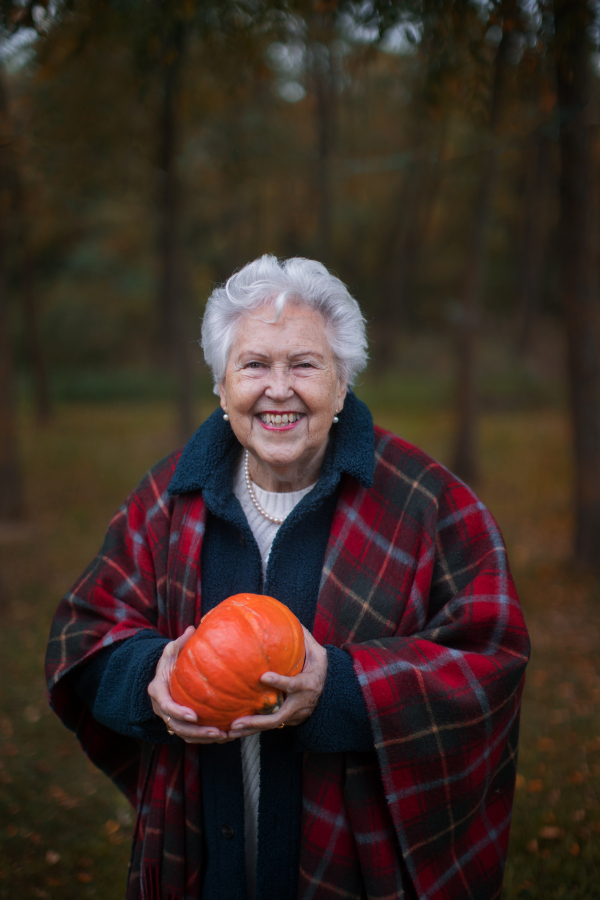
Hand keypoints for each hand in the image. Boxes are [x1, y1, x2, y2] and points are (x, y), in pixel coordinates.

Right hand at [147, 626, 232, 743]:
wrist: (164, 675)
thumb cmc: (170, 661)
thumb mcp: (171, 650)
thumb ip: (181, 642)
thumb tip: (193, 628)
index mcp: (157, 690)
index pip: (166, 706)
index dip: (179, 712)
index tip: (194, 716)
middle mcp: (162, 708)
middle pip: (177, 726)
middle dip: (197, 732)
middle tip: (216, 732)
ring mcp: (170, 718)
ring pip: (185, 734)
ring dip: (204, 738)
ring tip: (224, 735)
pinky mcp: (180, 723)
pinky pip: (192, 735)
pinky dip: (206, 738)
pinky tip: (225, 734)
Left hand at [227, 626, 327, 737]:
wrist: (332, 695)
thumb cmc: (319, 669)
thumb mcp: (319, 653)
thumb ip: (305, 639)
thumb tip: (289, 618)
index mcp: (308, 684)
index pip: (293, 684)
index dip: (279, 682)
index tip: (263, 676)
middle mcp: (300, 703)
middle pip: (278, 715)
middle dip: (257, 720)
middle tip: (237, 721)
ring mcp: (294, 715)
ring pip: (271, 725)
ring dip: (251, 729)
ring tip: (231, 730)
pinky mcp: (288, 721)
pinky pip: (269, 726)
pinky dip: (252, 729)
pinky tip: (235, 729)